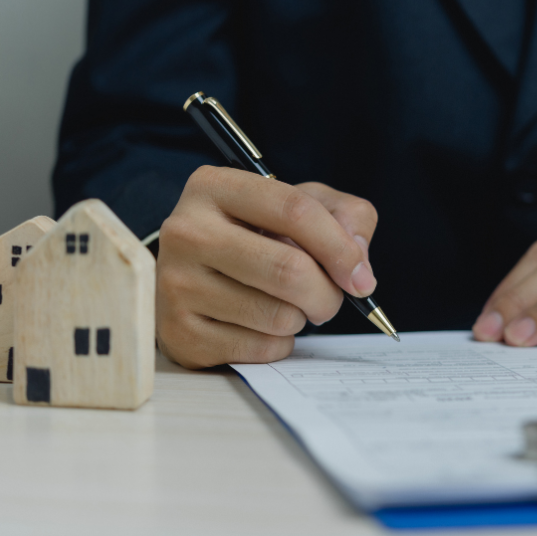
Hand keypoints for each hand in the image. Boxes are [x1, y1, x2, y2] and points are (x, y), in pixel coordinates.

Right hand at [156, 166, 377, 367]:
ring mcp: (176, 285)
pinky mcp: (179, 334)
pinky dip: (278, 343)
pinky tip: (262, 325)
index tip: (361, 276)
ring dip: (301, 318)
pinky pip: (260, 348)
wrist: (195, 276)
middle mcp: (186, 231)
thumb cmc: (257, 236)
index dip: (340, 247)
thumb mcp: (302, 205)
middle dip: (327, 293)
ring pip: (278, 315)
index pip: (295, 210)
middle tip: (329, 298)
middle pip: (289, 270)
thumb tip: (358, 266)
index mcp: (215, 187)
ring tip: (287, 305)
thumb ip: (346, 217)